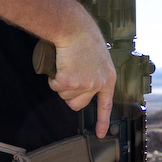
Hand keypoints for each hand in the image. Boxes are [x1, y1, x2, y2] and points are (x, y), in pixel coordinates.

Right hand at [48, 20, 116, 138]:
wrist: (74, 27)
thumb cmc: (83, 37)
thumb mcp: (97, 58)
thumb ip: (94, 74)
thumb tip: (83, 89)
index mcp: (108, 78)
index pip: (106, 105)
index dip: (102, 121)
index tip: (100, 134)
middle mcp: (98, 84)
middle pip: (78, 105)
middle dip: (69, 95)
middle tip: (68, 77)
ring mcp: (85, 84)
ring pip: (65, 96)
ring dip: (61, 84)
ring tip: (66, 66)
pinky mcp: (70, 82)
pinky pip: (55, 87)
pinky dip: (53, 78)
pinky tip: (60, 65)